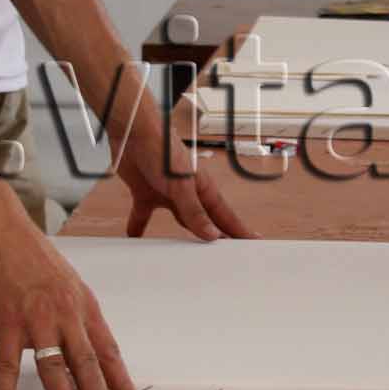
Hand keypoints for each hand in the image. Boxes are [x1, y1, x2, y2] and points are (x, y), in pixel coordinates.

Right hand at [0, 215, 134, 389]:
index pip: (108, 350)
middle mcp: (65, 315)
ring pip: (54, 367)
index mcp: (83, 306)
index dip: (120, 379)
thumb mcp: (68, 283)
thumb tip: (83, 342)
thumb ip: (76, 314)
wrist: (1, 232)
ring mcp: (36, 320)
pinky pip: (6, 365)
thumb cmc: (32, 254)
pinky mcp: (6, 323)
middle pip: (87, 363)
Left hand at [115, 87, 256, 243]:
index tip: (254, 241)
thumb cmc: (162, 150)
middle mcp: (188, 193)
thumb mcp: (181, 185)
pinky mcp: (146, 193)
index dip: (239, 230)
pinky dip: (139, 227)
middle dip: (215, 238)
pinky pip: (144, 215)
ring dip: (182, 237)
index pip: (225, 215)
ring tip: (188, 255)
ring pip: (178, 220)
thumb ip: (194, 211)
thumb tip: (212, 235)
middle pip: (204, 221)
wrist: (134, 132)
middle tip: (226, 257)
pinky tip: (136, 238)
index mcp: (203, 189)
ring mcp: (167, 194)